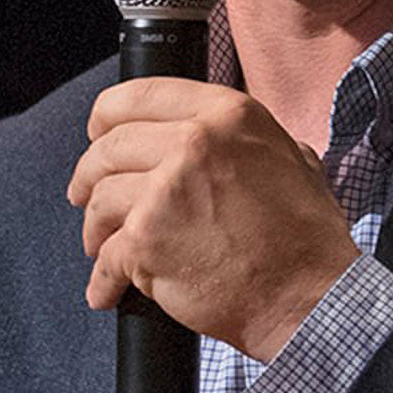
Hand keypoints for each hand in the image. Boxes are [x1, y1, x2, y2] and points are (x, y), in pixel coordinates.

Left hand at [67, 78, 357, 360]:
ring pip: (101, 199)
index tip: (97, 134)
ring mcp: (165, 191)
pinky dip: (102, 279)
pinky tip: (108, 290)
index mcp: (226, 115)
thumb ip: (251, 141)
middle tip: (85, 197)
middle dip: (89, 175)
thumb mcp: (294, 160)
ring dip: (95, 227)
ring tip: (102, 247)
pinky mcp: (147, 241)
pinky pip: (106, 256)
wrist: (307, 297)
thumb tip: (225, 139)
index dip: (106, 117)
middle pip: (110, 147)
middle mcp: (193, 142)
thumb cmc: (305, 240)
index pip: (140, 94)